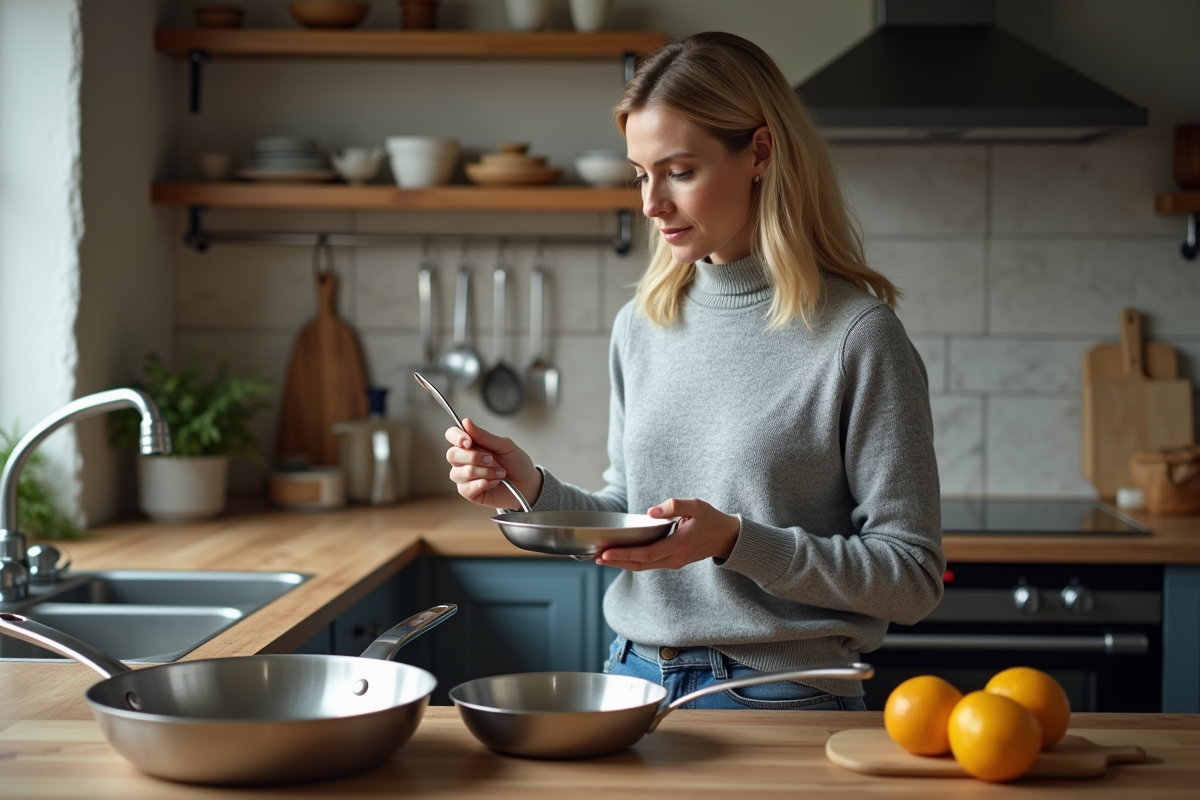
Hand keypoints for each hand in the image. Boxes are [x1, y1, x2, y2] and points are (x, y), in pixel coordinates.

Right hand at [444, 418, 542, 509]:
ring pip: (458, 473)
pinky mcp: (468, 492)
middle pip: (451, 455)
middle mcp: (464, 459)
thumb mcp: (505, 446)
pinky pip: (466, 488)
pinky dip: (484, 484)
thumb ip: (485, 436)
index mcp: (471, 444)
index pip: (452, 435)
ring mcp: (464, 476)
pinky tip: (494, 482)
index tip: (469, 442)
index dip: (456, 437)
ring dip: (483, 472)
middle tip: (492, 460)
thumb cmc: (516, 463)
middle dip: (474, 457)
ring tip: (500, 473)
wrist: (527, 484)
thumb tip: (466, 422)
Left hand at [596, 498, 739, 570]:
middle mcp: (675, 558)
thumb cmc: (711, 519)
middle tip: (596, 557)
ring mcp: (674, 562)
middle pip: (640, 564)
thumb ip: (674, 506)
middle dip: (617, 562)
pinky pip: (649, 563)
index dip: (624, 554)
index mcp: (679, 544)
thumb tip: (650, 512)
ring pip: (643, 566)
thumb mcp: (696, 506)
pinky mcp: (672, 561)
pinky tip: (620, 555)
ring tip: (602, 557)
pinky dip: (633, 560)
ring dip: (623, 563)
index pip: (646, 553)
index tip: (606, 553)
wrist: (727, 538)